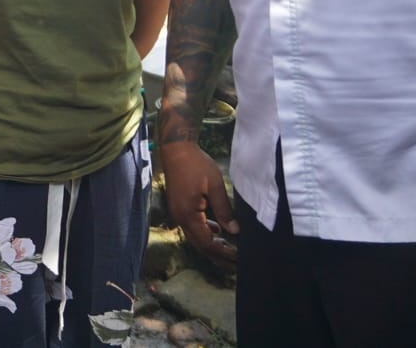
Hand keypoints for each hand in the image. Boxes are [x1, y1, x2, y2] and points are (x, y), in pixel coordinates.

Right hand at [160, 141, 238, 265]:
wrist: (176, 149)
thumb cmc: (196, 164)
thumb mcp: (214, 186)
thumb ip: (224, 210)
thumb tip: (234, 231)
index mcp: (189, 215)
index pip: (207, 243)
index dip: (224, 253)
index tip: (239, 259)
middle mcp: (181, 218)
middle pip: (200, 244)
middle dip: (218, 256)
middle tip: (235, 265)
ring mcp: (178, 213)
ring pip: (195, 236)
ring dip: (211, 245)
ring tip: (229, 251)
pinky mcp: (179, 206)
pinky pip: (192, 226)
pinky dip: (205, 232)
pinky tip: (217, 229)